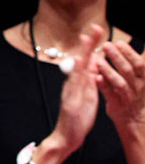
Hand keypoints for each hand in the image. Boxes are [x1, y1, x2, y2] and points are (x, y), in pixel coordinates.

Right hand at [48, 24, 104, 153]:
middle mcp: (75, 83)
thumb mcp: (88, 97)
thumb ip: (90, 81)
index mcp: (81, 82)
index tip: (96, 30)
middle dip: (89, 43)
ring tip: (87, 37)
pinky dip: (76, 70)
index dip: (92, 45)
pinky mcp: (71, 98)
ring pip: (78, 68)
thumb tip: (96, 67)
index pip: (88, 60)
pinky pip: (74, 82)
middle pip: (82, 59)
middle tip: (95, 27)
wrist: (67, 136)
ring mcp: (72, 90)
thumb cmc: (78, 118)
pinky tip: (80, 60)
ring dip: (83, 51)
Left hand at [96, 41, 144, 128]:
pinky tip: (96, 77)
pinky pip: (110, 95)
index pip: (139, 63)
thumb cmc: (135, 92)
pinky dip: (103, 86)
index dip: (129, 53)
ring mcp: (128, 97)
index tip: (118, 42)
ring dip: (109, 71)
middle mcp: (137, 87)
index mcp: (143, 79)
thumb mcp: (142, 77)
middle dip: (117, 57)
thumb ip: (141, 62)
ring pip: (120, 83)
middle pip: (128, 70)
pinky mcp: (117, 105)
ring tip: (99, 61)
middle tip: (106, 45)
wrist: (134, 118)